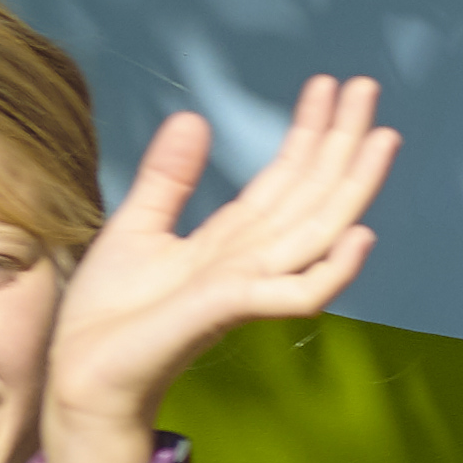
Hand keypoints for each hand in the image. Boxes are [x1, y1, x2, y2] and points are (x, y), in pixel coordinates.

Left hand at [43, 73, 394, 461]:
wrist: (82, 378)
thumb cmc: (109, 318)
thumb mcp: (138, 228)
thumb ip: (170, 178)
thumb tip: (195, 117)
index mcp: (232, 241)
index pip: (285, 179)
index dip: (309, 132)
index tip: (328, 85)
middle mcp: (252, 261)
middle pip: (313, 195)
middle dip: (342, 142)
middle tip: (367, 87)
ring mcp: (247, 286)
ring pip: (318, 231)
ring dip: (353, 186)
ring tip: (380, 137)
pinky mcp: (229, 310)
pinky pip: (297, 293)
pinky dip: (333, 270)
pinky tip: (359, 235)